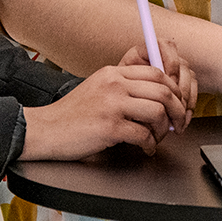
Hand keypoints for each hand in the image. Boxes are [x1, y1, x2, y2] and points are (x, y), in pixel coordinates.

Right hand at [19, 46, 193, 159]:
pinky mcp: (109, 127)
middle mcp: (114, 85)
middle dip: (177, 109)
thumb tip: (156, 99)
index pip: (156, 72)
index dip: (173, 89)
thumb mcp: (98, 89)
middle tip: (177, 123)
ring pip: (157, 111)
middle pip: (163, 90)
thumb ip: (123, 88)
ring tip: (156, 138)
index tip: (175, 103)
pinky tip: (145, 148)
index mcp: (113, 72)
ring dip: (163, 129)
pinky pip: (143, 134)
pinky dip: (149, 144)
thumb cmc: (71, 115)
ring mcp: (112, 105)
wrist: (44, 129)